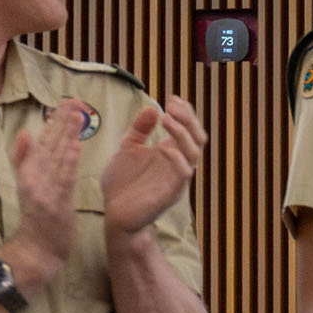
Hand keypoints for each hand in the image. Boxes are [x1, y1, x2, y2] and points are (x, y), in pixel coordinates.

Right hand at [3, 99, 94, 290]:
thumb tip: (28, 133)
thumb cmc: (39, 220)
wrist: (38, 251)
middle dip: (60, 121)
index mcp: (31, 173)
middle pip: (47, 145)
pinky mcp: (54, 204)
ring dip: (65, 135)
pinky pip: (63, 179)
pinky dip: (68, 162)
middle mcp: (34, 178)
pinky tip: (75, 146)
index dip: (52, 122)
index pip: (41, 142)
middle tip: (72, 100)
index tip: (62, 103)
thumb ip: (28, 162)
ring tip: (76, 115)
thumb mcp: (31, 188)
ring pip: (56, 158)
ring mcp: (43, 190)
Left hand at [102, 95, 205, 236]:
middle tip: (172, 105)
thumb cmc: (122, 184)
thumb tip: (153, 108)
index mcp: (170, 153)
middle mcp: (177, 165)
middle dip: (189, 118)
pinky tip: (163, 146)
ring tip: (166, 118)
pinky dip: (177, 157)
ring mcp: (176, 179)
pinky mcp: (170, 193)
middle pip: (198, 138)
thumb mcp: (127, 148)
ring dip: (182, 132)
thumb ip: (139, 129)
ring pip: (194, 152)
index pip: (189, 129)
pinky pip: (183, 173)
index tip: (171, 98)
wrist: (114, 214)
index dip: (185, 112)